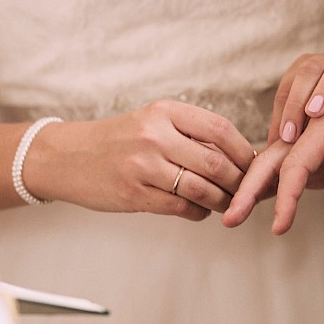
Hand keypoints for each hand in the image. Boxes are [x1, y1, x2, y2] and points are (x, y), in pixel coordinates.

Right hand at [25, 100, 256, 220]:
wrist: (67, 157)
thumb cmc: (118, 141)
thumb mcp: (152, 121)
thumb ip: (191, 134)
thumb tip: (241, 156)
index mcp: (164, 111)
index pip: (220, 128)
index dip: (245, 150)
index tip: (256, 165)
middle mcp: (154, 135)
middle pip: (216, 161)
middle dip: (240, 181)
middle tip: (250, 191)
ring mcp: (143, 166)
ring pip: (202, 188)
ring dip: (223, 201)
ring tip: (229, 204)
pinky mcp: (134, 194)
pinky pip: (181, 207)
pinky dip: (199, 212)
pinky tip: (201, 210)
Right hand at [223, 92, 323, 233]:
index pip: (298, 160)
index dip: (287, 195)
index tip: (281, 224)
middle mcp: (316, 131)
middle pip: (275, 159)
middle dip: (249, 189)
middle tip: (229, 220)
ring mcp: (315, 146)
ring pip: (275, 167)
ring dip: (252, 191)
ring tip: (231, 219)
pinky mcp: (319, 161)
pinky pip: (287, 175)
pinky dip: (267, 190)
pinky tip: (249, 205)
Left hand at [269, 52, 323, 144]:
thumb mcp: (319, 123)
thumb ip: (296, 133)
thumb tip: (267, 156)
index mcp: (312, 72)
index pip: (290, 84)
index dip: (284, 109)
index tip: (283, 138)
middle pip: (310, 68)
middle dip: (298, 97)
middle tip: (293, 129)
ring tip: (316, 113)